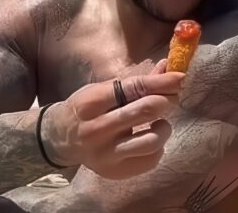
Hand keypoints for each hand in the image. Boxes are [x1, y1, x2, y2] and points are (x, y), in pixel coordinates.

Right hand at [42, 59, 184, 178]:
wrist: (58, 139)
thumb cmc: (87, 109)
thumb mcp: (104, 90)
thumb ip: (137, 82)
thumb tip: (167, 67)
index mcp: (92, 103)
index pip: (135, 88)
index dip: (162, 81)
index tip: (180, 77)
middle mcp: (96, 129)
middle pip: (146, 111)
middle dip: (166, 100)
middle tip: (171, 98)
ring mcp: (105, 154)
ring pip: (152, 141)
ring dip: (164, 128)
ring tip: (159, 123)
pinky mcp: (113, 171)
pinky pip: (150, 161)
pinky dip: (158, 148)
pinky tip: (149, 139)